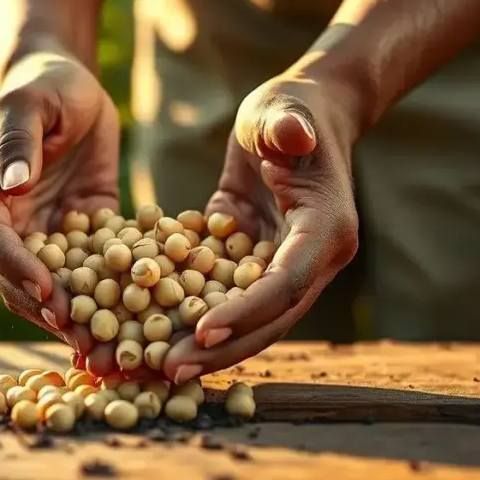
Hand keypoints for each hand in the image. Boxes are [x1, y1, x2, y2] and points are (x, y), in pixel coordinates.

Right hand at [0, 49, 119, 353]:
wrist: (70, 85)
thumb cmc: (46, 84)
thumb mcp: (32, 102)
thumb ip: (20, 139)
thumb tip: (12, 185)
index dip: (18, 268)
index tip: (49, 292)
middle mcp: (1, 220)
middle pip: (15, 277)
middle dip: (46, 310)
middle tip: (82, 339)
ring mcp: (37, 233)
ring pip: (48, 287)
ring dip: (73, 318)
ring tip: (104, 349)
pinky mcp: (74, 235)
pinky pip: (85, 274)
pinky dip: (102, 301)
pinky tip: (129, 327)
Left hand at [161, 76, 361, 383]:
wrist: (298, 117)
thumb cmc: (289, 111)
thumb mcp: (282, 111)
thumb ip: (285, 125)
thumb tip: (292, 134)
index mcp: (326, 229)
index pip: (286, 282)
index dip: (246, 311)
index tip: (203, 330)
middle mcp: (312, 259)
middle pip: (269, 319)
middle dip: (221, 347)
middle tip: (169, 368)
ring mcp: (285, 267)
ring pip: (249, 321)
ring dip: (206, 346)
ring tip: (155, 367)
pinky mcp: (254, 265)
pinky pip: (228, 301)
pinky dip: (195, 320)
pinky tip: (153, 337)